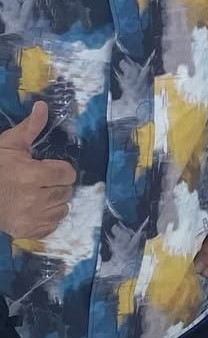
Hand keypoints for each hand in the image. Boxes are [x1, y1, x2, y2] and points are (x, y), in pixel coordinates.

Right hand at [0, 102, 75, 239]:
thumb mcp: (9, 145)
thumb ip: (30, 127)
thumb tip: (42, 106)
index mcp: (33, 175)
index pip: (68, 173)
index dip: (60, 169)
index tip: (47, 168)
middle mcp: (36, 198)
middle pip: (66, 191)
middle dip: (56, 184)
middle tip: (39, 181)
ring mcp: (32, 217)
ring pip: (62, 208)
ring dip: (54, 201)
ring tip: (36, 194)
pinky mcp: (28, 231)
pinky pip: (53, 224)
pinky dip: (47, 217)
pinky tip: (34, 208)